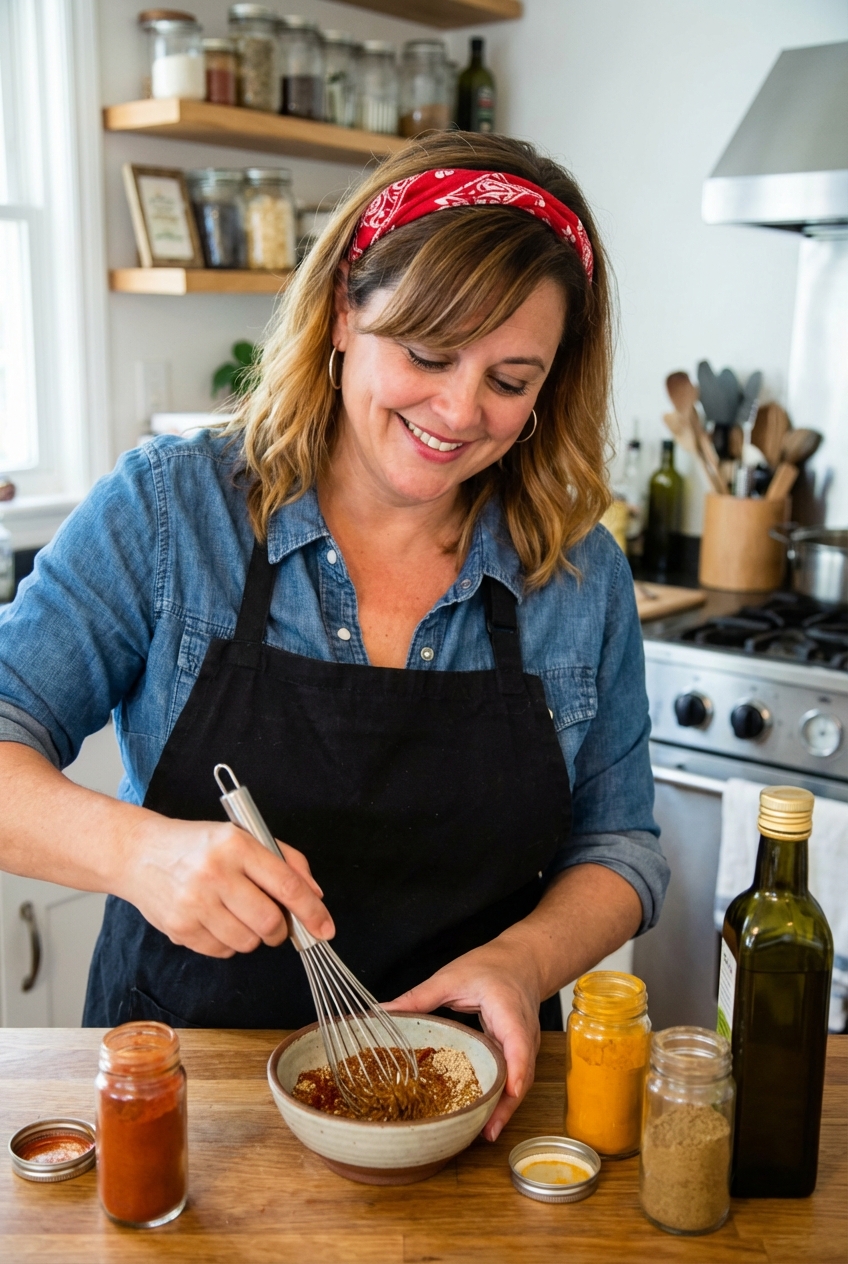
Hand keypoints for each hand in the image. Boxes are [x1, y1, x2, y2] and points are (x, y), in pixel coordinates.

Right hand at [119, 814, 333, 957]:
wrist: (138, 853)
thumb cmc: (197, 845)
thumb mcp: (242, 836)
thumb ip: (284, 861)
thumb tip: (314, 896)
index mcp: (237, 845)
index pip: (286, 885)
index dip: (312, 911)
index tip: (326, 928)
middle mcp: (215, 873)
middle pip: (269, 922)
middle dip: (280, 930)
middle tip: (275, 923)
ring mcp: (194, 903)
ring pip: (247, 942)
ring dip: (253, 937)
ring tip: (238, 915)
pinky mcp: (179, 928)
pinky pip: (222, 952)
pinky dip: (228, 943)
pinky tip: (216, 920)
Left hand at [385, 935, 541, 1141]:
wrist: (522, 961)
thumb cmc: (491, 966)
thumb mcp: (451, 977)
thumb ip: (419, 997)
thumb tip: (382, 1013)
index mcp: (509, 1013)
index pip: (519, 1048)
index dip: (515, 1074)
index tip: (508, 1095)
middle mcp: (524, 1035)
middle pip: (521, 1076)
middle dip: (506, 1105)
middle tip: (483, 1131)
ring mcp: (525, 1048)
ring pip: (519, 1082)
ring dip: (504, 1107)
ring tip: (482, 1132)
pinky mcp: (518, 1054)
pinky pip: (512, 1078)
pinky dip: (501, 1097)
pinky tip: (483, 1114)